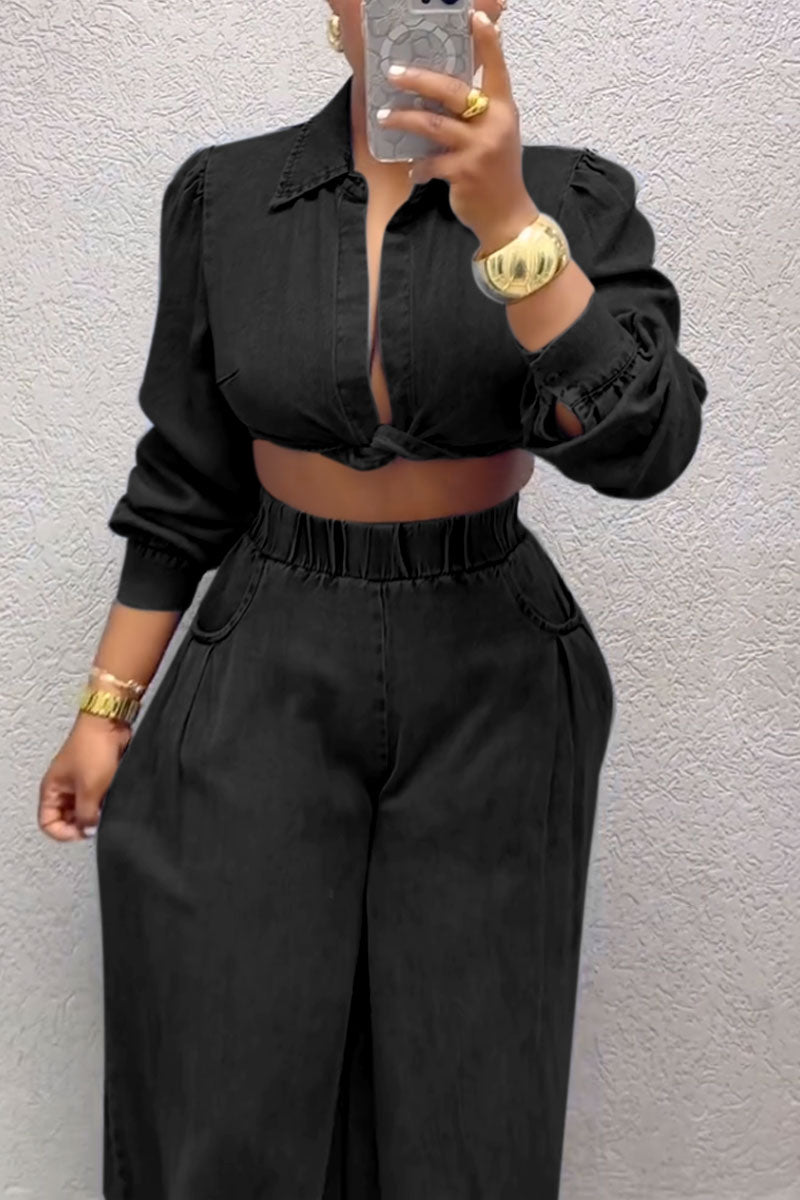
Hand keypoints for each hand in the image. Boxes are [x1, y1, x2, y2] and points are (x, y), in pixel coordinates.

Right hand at [38, 712, 131, 841]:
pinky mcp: (95, 776)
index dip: (64, 832)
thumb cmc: (93, 748)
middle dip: (81, 822)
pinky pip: (97, 796)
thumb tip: (89, 830)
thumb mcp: (89, 790)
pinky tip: (112, 797)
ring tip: (105, 806)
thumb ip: (87, 816)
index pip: (48, 823)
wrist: (109, 724)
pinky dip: (104, 801)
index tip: (83, 832)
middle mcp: (62, 787)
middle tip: (96, 822)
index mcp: (51, 789)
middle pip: (66, 818)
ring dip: (94, 811)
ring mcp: (79, 781)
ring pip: (83, 808)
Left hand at [378, 8, 538, 251]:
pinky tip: (413, 171)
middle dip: (419, 80)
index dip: (487, 42)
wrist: (507, 217)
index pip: (497, 68)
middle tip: (393, 73)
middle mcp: (494, 125)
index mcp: (504, 110)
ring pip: (433, 125)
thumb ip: (479, 114)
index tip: (474, 16)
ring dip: (405, 120)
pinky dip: (417, 168)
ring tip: (385, 117)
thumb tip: (440, 94)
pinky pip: (430, 164)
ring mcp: (479, 149)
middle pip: (452, 91)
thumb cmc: (497, 174)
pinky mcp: (464, 173)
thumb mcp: (497, 135)